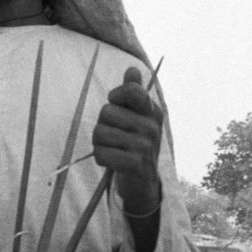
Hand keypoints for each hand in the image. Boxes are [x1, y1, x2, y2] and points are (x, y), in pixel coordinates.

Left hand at [93, 67, 161, 216]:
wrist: (144, 182)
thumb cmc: (135, 144)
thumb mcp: (137, 117)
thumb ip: (133, 93)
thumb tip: (132, 69)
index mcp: (153, 111)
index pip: (130, 91)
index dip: (115, 97)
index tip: (118, 107)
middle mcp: (152, 127)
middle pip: (107, 112)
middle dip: (103, 124)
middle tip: (114, 136)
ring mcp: (145, 146)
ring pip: (100, 133)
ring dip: (99, 143)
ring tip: (111, 149)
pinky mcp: (135, 165)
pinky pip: (101, 153)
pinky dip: (100, 158)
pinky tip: (111, 161)